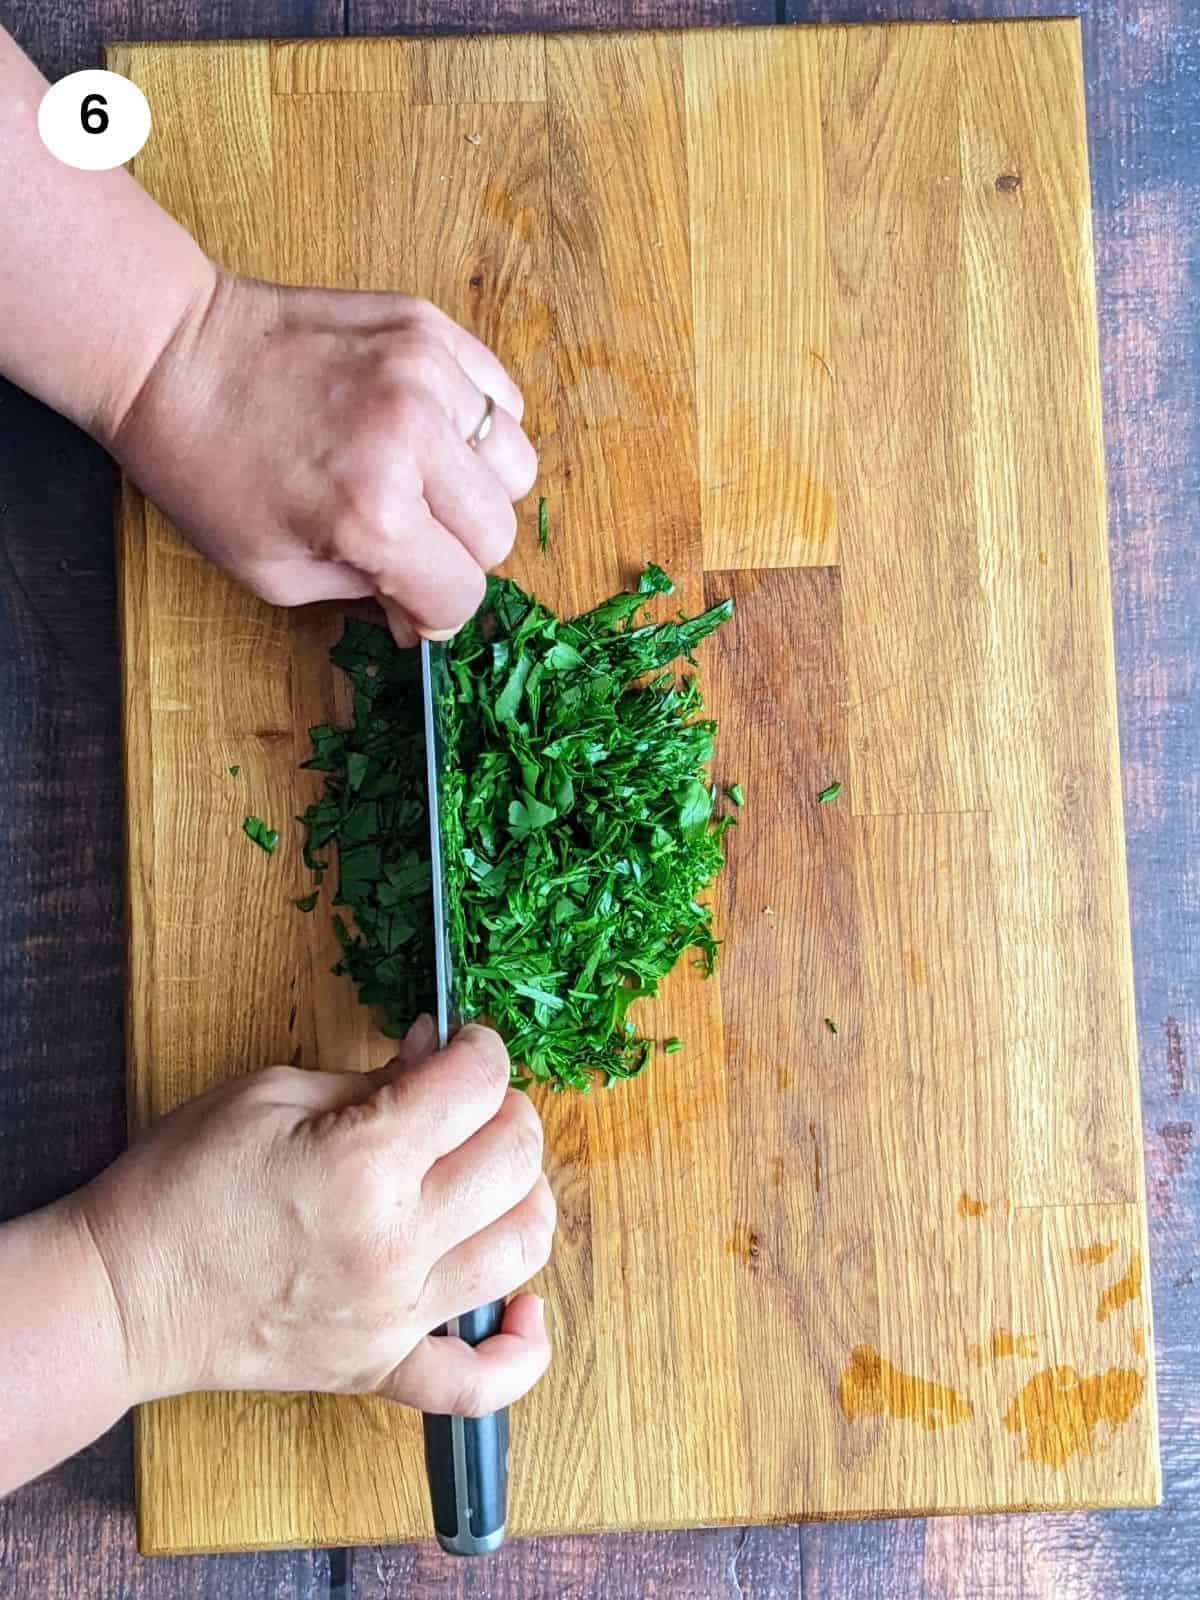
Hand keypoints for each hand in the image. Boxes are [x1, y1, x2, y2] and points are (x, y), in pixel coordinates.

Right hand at [77, 1019, 554, 1415]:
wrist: (121, 1295)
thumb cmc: (179, 1184)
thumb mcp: (269, 1094)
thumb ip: (370, 1077)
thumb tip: (437, 1054)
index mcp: (364, 1161)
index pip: (477, 1085)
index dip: (481, 1048)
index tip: (467, 1044)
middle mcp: (394, 1241)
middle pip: (515, 1160)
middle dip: (509, 1109)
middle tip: (473, 1101)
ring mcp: (394, 1314)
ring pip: (521, 1249)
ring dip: (524, 1197)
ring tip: (490, 1176)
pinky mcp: (380, 1368)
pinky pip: (478, 1382)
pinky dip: (520, 1350)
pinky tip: (524, 1308)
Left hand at [107, 269, 537, 643]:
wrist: (167, 353)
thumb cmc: (207, 470)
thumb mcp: (275, 572)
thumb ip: (367, 597)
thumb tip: (423, 614)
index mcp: (371, 513)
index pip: (461, 590)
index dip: (435, 609)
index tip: (410, 600)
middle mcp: (412, 437)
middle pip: (498, 533)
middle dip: (457, 552)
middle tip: (408, 538)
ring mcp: (426, 372)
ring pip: (515, 465)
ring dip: (476, 487)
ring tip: (422, 479)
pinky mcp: (427, 326)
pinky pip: (500, 400)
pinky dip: (476, 426)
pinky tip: (427, 431)